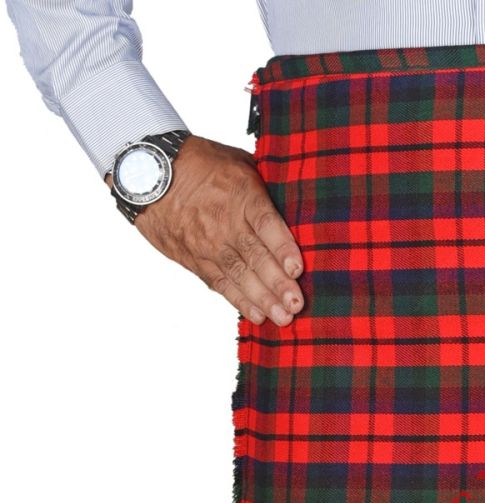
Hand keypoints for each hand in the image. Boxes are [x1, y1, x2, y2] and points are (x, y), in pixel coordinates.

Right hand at [104, 135, 303, 325]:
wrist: (148, 173)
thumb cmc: (201, 164)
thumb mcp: (238, 163)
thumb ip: (266, 187)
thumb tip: (297, 206)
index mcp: (241, 195)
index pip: (265, 224)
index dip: (282, 248)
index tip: (297, 269)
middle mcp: (225, 223)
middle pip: (254, 256)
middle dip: (277, 284)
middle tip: (296, 305)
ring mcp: (208, 244)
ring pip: (239, 276)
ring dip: (262, 300)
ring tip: (283, 318)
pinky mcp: (195, 260)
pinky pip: (220, 284)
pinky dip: (240, 301)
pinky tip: (259, 315)